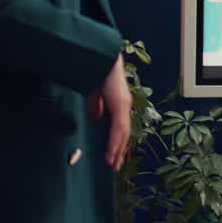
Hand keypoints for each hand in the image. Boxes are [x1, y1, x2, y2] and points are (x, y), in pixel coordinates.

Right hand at [86, 54, 131, 171]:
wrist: (102, 57)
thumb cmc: (98, 71)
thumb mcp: (96, 92)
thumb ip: (97, 104)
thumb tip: (97, 116)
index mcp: (120, 103)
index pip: (121, 127)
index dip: (118, 142)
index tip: (113, 155)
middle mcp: (125, 105)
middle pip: (125, 133)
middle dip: (119, 151)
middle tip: (115, 166)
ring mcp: (124, 105)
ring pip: (123, 133)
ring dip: (118, 149)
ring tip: (113, 163)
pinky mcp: (120, 104)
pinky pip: (119, 126)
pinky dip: (116, 140)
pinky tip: (112, 150)